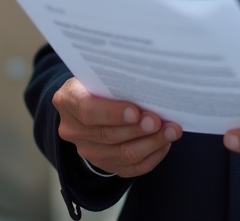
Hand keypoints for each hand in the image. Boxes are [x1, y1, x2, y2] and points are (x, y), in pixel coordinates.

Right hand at [52, 77, 182, 177]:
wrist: (87, 103)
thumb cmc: (97, 82)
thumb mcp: (98, 73)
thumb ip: (115, 79)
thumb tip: (149, 81)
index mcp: (68, 101)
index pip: (88, 111)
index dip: (112, 113)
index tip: (135, 111)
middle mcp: (73, 129)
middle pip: (108, 135)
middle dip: (138, 128)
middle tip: (160, 120)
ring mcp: (89, 150)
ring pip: (124, 154)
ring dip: (152, 142)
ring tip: (171, 130)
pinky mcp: (105, 164)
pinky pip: (133, 167)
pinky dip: (153, 154)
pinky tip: (165, 142)